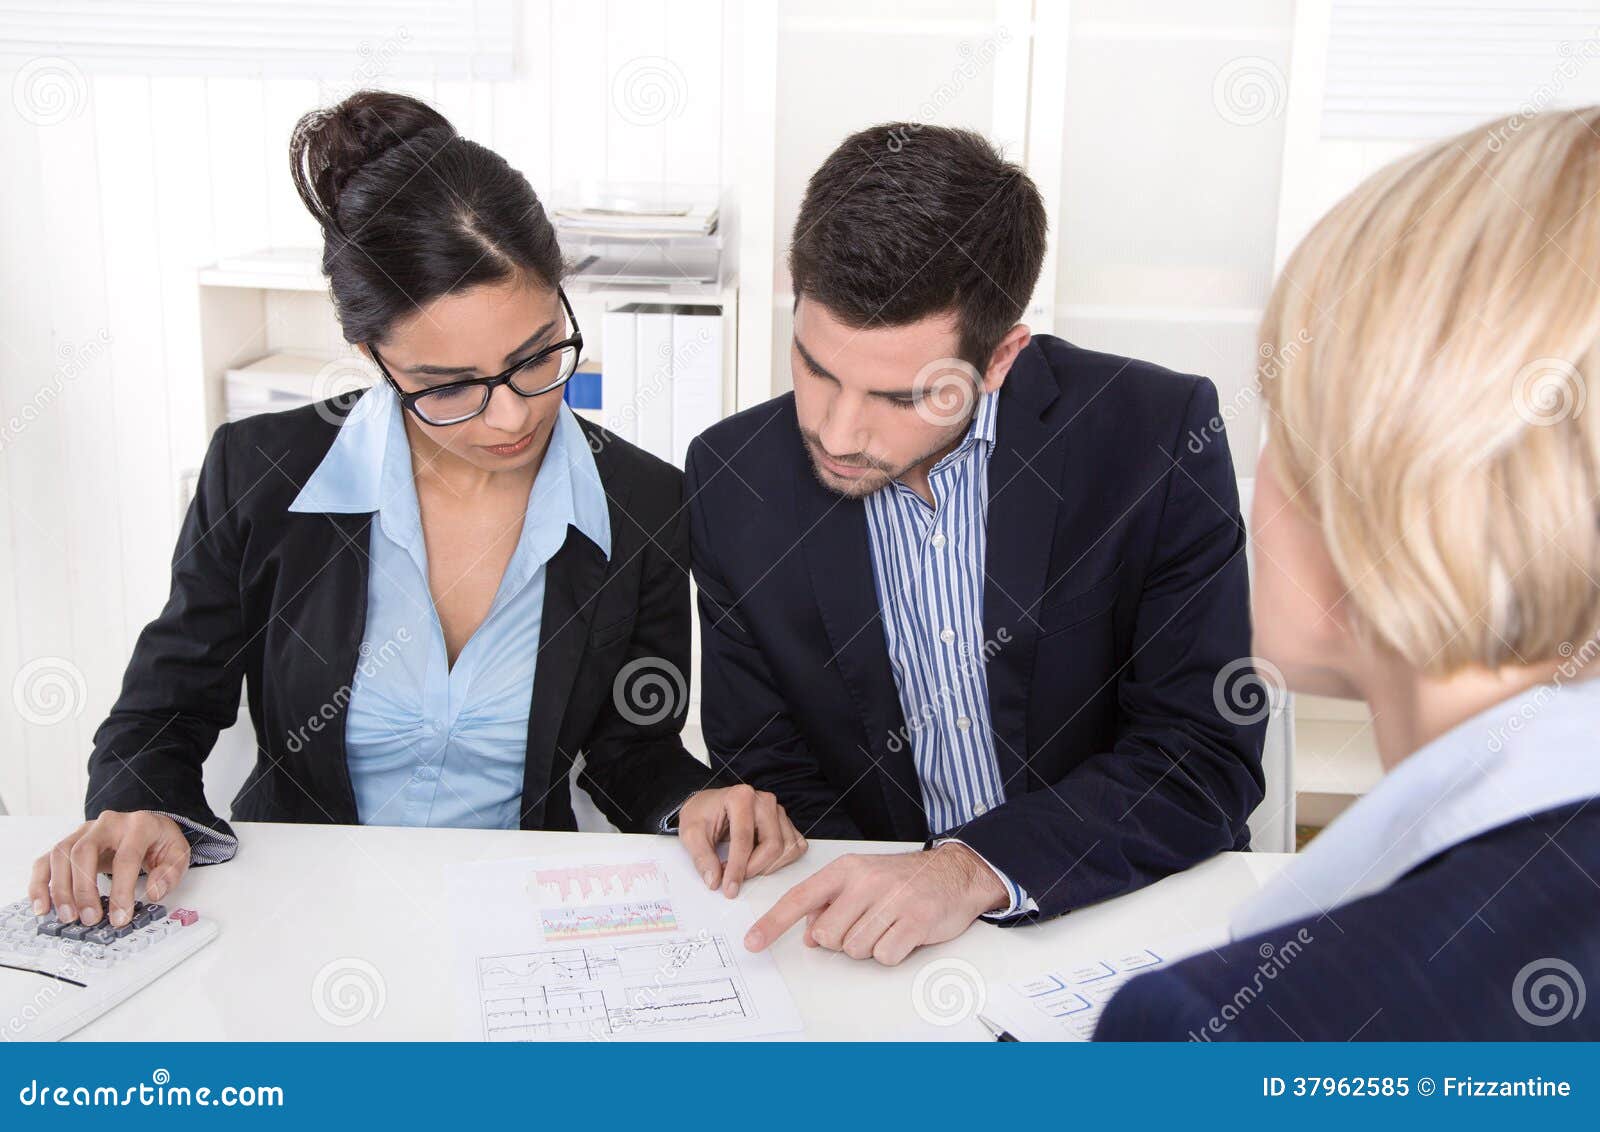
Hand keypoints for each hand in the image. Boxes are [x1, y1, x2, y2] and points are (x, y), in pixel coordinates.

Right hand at [27, 811, 189, 927]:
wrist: (147, 826)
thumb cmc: (159, 842)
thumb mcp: (177, 853)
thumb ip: (170, 873)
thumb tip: (154, 892)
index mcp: (138, 825)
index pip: (125, 857)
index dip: (121, 890)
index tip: (120, 917)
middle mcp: (107, 823)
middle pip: (83, 851)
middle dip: (83, 888)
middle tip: (89, 918)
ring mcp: (83, 831)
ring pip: (60, 854)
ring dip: (60, 889)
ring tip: (67, 917)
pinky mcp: (68, 843)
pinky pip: (45, 861)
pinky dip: (40, 884)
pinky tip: (42, 907)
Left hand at [676, 784, 807, 897]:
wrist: (710, 806)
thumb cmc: (702, 815)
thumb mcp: (691, 834)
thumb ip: (702, 857)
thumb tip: (714, 880)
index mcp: (740, 796)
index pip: (744, 838)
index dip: (737, 867)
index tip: (729, 888)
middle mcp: (764, 800)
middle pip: (772, 844)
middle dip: (754, 869)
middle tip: (734, 879)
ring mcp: (778, 811)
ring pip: (787, 848)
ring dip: (767, 867)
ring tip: (744, 868)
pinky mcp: (785, 823)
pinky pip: (796, 847)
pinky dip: (781, 861)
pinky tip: (760, 862)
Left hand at [744, 843, 1007, 965]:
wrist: (955, 873)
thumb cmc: (904, 879)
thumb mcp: (862, 880)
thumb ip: (831, 904)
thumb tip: (808, 935)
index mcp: (847, 869)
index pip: (799, 898)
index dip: (773, 923)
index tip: (753, 942)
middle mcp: (866, 881)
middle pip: (828, 935)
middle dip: (842, 940)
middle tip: (867, 923)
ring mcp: (892, 900)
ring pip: (855, 949)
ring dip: (869, 946)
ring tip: (887, 925)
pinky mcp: (915, 921)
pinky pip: (884, 955)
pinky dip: (891, 952)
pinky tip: (902, 934)